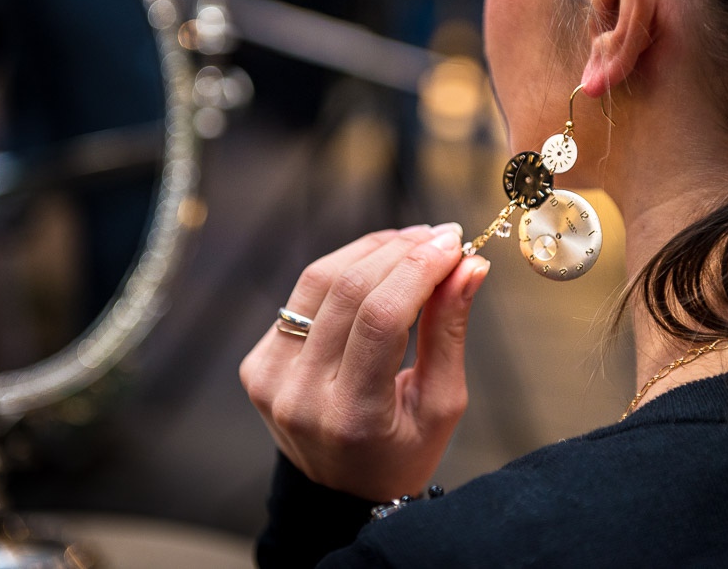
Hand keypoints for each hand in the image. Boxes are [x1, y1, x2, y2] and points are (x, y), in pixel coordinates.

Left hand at [240, 223, 490, 501]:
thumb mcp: (442, 403)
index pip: (382, 319)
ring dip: (371, 249)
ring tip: (414, 240)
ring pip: (319, 281)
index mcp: (351, 417)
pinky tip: (378, 263)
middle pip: (349, 292)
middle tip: (442, 236)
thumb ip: (449, 331)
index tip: (455, 243)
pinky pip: (303, 296)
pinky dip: (344, 270)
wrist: (341, 491)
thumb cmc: (402, 451)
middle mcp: (301, 396)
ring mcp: (270, 378)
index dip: (420, 269)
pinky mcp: (258, 363)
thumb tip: (470, 267)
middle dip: (401, 252)